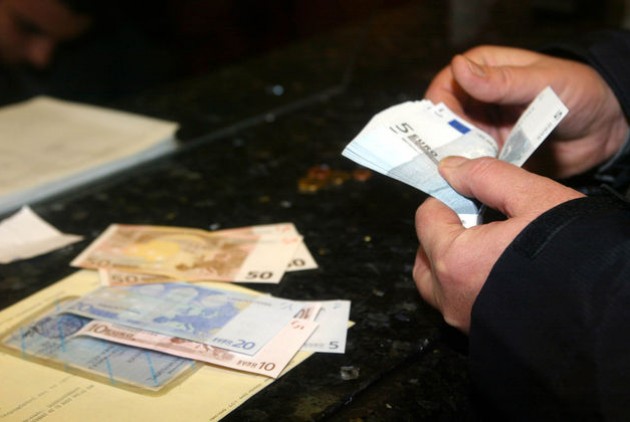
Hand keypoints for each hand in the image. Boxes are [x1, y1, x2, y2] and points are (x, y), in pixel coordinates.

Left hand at [413, 156, 583, 331]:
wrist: (607, 311)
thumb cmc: (573, 254)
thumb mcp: (534, 199)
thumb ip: (485, 177)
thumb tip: (450, 168)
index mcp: (455, 260)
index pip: (426, 218)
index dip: (448, 200)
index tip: (471, 196)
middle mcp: (451, 296)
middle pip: (426, 254)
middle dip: (444, 232)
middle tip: (479, 221)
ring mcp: (464, 320)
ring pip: (438, 284)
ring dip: (451, 261)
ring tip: (489, 247)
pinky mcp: (480, 335)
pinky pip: (459, 304)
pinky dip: (467, 285)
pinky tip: (500, 272)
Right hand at [425, 46, 628, 177]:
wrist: (604, 131)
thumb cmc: (579, 93)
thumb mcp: (542, 82)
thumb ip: (501, 80)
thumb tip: (459, 67)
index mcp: (483, 71)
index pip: (444, 88)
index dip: (437, 111)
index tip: (442, 133)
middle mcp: (477, 100)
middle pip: (442, 121)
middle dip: (441, 141)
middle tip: (447, 161)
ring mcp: (484, 128)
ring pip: (453, 146)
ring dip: (455, 161)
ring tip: (459, 175)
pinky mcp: (492, 154)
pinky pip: (471, 166)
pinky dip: (468, 175)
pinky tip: (471, 183)